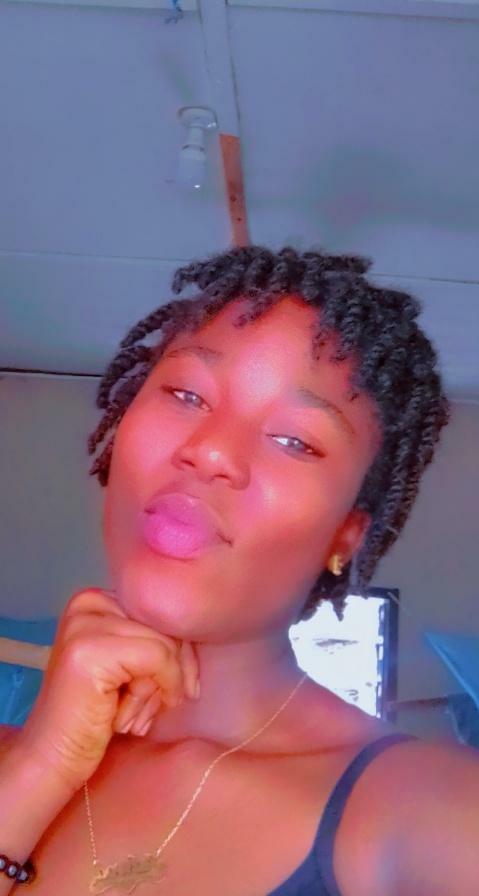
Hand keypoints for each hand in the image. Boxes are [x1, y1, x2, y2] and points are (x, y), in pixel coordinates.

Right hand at [17, 588, 199, 792]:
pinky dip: (161, 689)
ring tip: (135, 715)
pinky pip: (158, 657)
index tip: (181, 690)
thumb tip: (206, 630)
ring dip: (161, 688)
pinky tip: (132, 718)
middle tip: (155, 708)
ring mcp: (85, 623)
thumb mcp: (133, 667)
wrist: (51, 759)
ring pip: (165, 643)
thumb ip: (157, 641)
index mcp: (98, 599)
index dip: (181, 652)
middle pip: (168, 624)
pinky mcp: (89, 649)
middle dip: (175, 672)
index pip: (164, 611)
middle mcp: (88, 602)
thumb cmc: (98, 717)